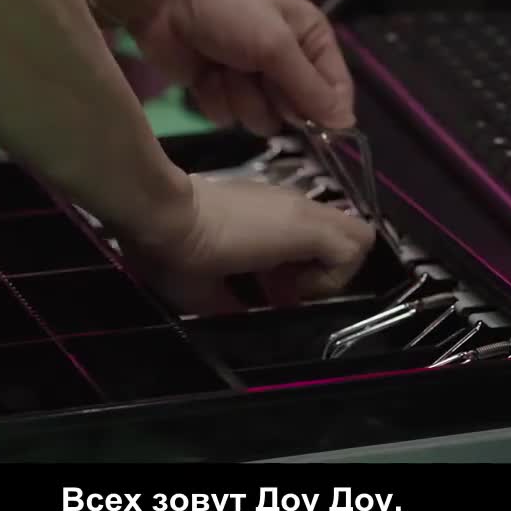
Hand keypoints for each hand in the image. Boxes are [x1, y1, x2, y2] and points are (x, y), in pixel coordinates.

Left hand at [122, 175, 375, 313]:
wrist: (154, 209)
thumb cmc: (187, 255)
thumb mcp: (212, 296)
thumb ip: (241, 309)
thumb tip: (246, 319)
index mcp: (299, 228)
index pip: (355, 248)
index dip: (332, 281)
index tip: (293, 296)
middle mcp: (298, 206)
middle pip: (352, 232)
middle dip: (331, 267)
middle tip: (291, 288)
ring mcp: (280, 195)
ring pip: (324, 224)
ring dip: (308, 255)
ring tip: (269, 279)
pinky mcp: (259, 192)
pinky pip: (295, 216)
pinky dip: (288, 241)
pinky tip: (250, 259)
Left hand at [132, 0, 355, 135]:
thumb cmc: (228, 9)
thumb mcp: (276, 44)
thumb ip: (310, 88)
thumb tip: (347, 124)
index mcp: (310, 39)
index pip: (336, 91)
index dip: (326, 113)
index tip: (315, 129)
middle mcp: (285, 61)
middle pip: (296, 111)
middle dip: (274, 99)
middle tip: (258, 76)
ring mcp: (249, 77)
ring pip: (260, 119)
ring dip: (241, 98)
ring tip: (225, 68)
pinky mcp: (217, 88)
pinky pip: (227, 117)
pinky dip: (215, 97)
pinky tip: (204, 74)